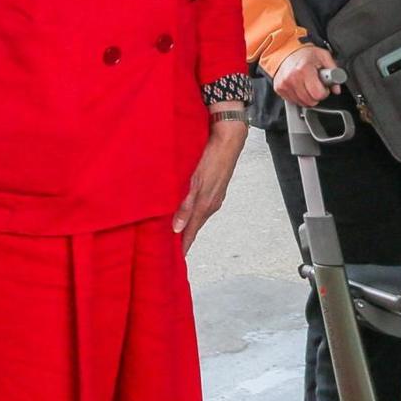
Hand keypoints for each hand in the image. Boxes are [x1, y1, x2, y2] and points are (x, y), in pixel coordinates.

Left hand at [174, 117, 249, 252]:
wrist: (229, 140)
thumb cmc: (211, 158)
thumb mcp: (193, 182)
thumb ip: (185, 206)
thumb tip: (176, 228)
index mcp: (205, 205)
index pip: (191, 233)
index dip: (182, 247)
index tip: (175, 260)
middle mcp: (211, 204)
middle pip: (195, 227)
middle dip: (183, 238)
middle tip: (170, 248)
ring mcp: (215, 196)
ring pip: (199, 216)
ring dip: (188, 224)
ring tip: (176, 230)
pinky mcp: (216, 189)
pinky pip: (203, 206)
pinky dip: (193, 212)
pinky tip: (187, 208)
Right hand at [273, 44, 340, 107]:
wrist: (286, 51)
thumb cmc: (305, 54)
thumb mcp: (324, 56)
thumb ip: (334, 71)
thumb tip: (337, 89)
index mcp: (304, 69)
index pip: (318, 94)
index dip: (324, 92)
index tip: (323, 86)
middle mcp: (292, 78)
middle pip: (310, 101)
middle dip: (316, 95)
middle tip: (316, 85)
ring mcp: (284, 84)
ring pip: (302, 103)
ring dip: (307, 97)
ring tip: (308, 84)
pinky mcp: (279, 89)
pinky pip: (293, 101)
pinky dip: (299, 97)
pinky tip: (300, 86)